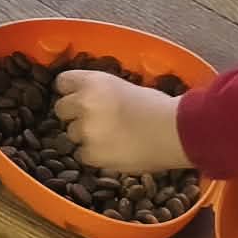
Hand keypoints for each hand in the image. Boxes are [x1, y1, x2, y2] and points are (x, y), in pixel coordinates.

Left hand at [55, 71, 191, 172]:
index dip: (70, 91)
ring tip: (110, 138)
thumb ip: (99, 91)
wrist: (176, 132)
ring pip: (72, 134)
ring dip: (86, 137)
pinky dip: (95, 155)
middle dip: (74, 115)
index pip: (62, 82)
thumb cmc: (158, 107)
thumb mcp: (124, 86)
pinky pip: (83, 155)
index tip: (77, 97)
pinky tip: (113, 151)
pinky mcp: (93, 154)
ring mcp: (86, 130)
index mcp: (92, 81)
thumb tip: (85, 97)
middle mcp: (84, 103)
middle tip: (94, 121)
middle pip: (61, 109)